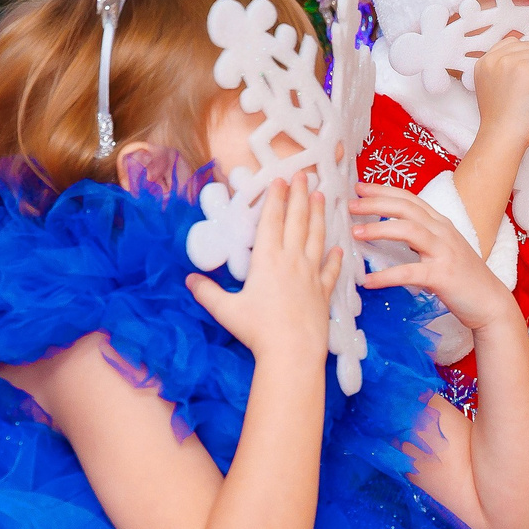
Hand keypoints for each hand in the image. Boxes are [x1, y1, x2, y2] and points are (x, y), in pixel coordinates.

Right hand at [189, 178, 336, 364]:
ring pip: (317, 237)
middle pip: (298, 221)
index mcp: (268, 260)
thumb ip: (207, 292)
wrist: (293, 352)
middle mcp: (292, 261)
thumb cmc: (258, 331)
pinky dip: (335, 257)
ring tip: (323, 196)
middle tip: (304, 175)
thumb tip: (189, 280)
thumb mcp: (226, 310)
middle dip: (300, 196)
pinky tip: (339, 248)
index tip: (280, 179)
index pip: (272, 221)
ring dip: (320, 215)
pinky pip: (331, 269)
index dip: (276, 198)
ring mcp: (311, 275)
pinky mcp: (324, 292)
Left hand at [352, 184, 521, 334]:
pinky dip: (386, 276)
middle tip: (350, 204)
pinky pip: (409, 272)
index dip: (383, 190)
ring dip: (379, 229)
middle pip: (406, 208)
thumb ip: (420, 237)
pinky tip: (368, 281)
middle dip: (376, 203)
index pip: (409, 199)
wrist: (489, 302)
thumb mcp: (442, 249)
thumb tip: (391, 231)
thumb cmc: (463, 277)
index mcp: (440, 224)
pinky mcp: (442, 276)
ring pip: (409, 230)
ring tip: (355, 233)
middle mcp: (442, 232)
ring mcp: (444, 252)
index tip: (359, 187)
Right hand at [468, 36, 528, 164]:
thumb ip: (506, 68)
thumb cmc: (504, 120)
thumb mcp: (496, 85)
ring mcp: (509, 61)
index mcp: (484, 62)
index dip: (524, 61)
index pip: (513, 42)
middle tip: (524, 92)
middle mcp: (494, 58)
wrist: (502, 137)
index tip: (520, 83)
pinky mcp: (525, 69)